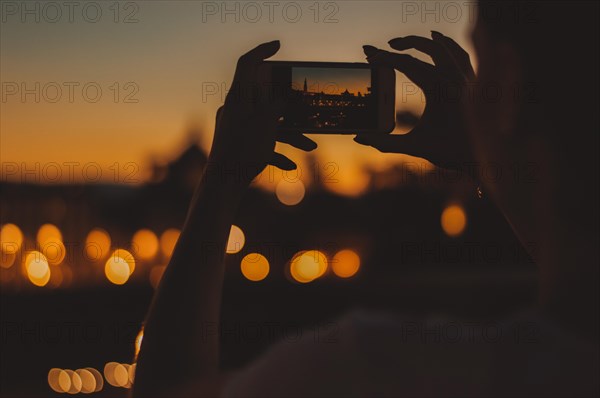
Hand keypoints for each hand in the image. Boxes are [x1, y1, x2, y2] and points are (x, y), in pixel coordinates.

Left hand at [207, 40, 316, 186]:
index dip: (262, 51)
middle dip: (290, 109)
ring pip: (267, 124)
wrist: (223, 184)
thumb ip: (276, 105)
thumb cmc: (243, 151)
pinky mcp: (237, 144)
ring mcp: (235, 127)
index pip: (247, 64)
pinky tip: (289, 166)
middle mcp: (235, 109)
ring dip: (289, 136)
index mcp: (238, 97)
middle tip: (305, 106)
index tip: (278, 46)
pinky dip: (275, 153)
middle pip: (265, 99)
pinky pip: (260, 144)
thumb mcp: (266, 124)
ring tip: (310, 146)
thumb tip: (282, 97)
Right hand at [355, 31, 475, 170]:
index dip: (386, 58)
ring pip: (446, 47)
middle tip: (386, 46)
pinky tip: (440, 43)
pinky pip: (461, 55)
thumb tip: (358, 138)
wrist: (484, 159)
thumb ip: (384, 142)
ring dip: (426, 41)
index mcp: (440, 90)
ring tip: (408, 41)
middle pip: (427, 48)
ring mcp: (468, 78)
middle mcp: (456, 79)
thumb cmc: (450, 152)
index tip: (371, 57)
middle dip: (404, 43)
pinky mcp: (475, 82)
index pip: (407, 64)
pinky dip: (449, 46)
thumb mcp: (414, 146)